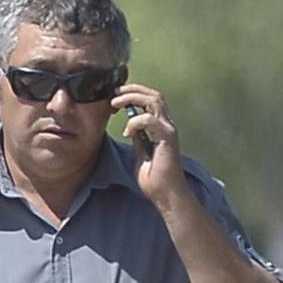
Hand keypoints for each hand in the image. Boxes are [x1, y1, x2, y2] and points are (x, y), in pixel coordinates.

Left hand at [112, 83, 185, 209]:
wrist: (164, 193)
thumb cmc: (153, 177)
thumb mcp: (140, 153)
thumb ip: (138, 138)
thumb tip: (129, 127)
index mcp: (160, 127)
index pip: (150, 100)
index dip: (134, 93)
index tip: (115, 95)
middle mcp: (166, 125)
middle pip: (153, 95)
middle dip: (133, 89)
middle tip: (113, 92)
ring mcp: (168, 130)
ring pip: (154, 101)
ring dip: (132, 98)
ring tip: (115, 103)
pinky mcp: (167, 139)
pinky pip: (150, 120)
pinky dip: (135, 121)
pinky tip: (126, 131)